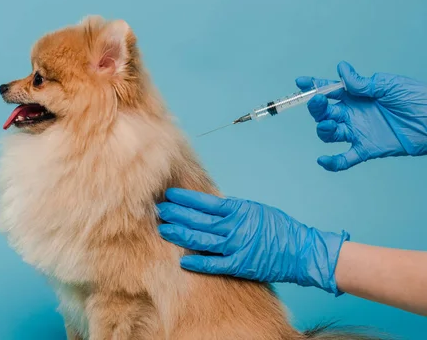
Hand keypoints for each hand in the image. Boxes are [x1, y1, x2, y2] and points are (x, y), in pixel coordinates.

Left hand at [157, 188, 348, 294]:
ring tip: (163, 230)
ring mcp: (236, 247)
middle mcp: (234, 227)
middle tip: (159, 211)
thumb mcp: (253, 209)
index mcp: (237, 210)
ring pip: (201, 240)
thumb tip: (209, 204)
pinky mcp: (240, 265)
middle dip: (176, 214)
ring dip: (180, 234)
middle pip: (197, 220)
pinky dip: (198, 263)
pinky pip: (214, 264)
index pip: (204, 202)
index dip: (185, 198)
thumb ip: (231, 208)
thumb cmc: (277, 227)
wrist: (301, 250)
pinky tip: (183, 261)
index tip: (170, 195)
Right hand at [297, 61, 426, 171]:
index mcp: (356, 96)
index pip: (329, 90)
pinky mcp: (367, 149)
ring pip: (330, 133)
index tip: (301, 82)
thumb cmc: (417, 98)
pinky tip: (323, 160)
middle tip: (318, 100)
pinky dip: (333, 162)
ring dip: (322, 129)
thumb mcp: (388, 85)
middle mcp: (353, 114)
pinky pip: (345, 159)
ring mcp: (358, 132)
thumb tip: (341, 69)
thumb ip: (362, 83)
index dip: (314, 85)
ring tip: (328, 124)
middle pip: (324, 112)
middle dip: (317, 107)